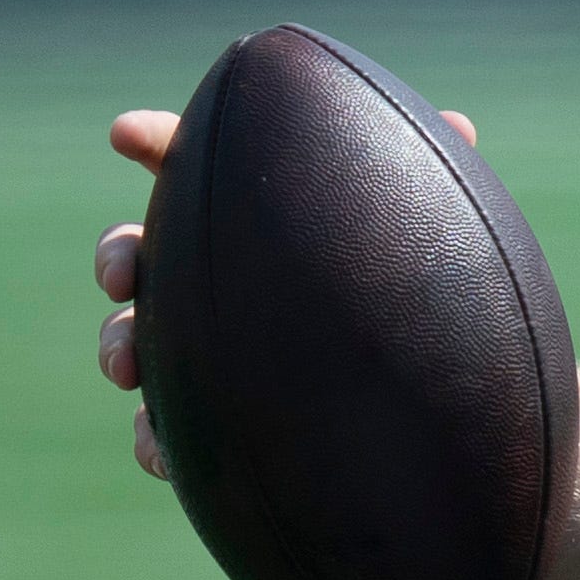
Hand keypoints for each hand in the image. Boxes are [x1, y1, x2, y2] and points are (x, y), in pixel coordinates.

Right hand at [87, 92, 478, 483]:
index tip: (126, 133)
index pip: (194, 165)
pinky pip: (164, 437)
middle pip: (141, 253)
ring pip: (133, 342)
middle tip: (123, 274)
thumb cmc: (426, 310)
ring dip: (117, 347)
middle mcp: (222, 282)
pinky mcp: (212, 428)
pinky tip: (162, 452)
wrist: (426, 428)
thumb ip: (432, 181)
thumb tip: (461, 126)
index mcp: (257, 222)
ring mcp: (207, 356)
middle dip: (118, 257)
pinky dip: (153, 441)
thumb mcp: (429, 242)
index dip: (156, 141)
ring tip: (125, 367)